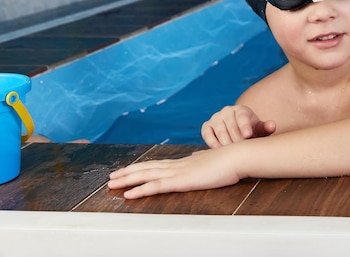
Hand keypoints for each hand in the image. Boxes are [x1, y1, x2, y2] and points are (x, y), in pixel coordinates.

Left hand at [108, 148, 240, 198]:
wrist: (237, 156)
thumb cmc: (229, 160)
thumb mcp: (211, 160)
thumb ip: (200, 160)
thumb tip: (195, 157)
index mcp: (183, 162)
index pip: (156, 164)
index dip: (140, 167)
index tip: (127, 169)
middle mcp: (176, 165)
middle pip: (145, 168)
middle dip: (127, 173)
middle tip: (111, 177)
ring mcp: (177, 172)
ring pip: (145, 175)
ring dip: (127, 180)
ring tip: (112, 184)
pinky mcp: (181, 181)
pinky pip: (156, 186)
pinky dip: (140, 190)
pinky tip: (129, 194)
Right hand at [201, 105, 275, 147]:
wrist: (238, 134)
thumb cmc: (251, 133)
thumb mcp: (259, 131)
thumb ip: (266, 128)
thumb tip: (272, 125)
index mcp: (241, 110)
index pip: (242, 117)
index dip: (245, 126)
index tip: (248, 135)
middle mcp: (227, 111)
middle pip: (231, 125)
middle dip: (237, 139)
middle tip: (242, 151)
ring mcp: (216, 118)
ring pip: (219, 130)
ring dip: (225, 142)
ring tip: (232, 152)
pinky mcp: (207, 126)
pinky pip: (207, 133)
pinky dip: (212, 142)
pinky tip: (218, 151)